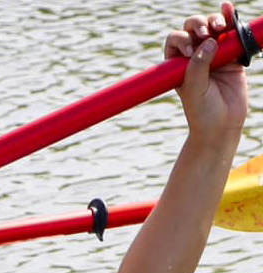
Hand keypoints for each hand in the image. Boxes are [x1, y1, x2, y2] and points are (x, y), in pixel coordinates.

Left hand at [165, 4, 248, 143]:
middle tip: (205, 34)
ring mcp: (214, 54)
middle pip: (193, 29)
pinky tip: (229, 10)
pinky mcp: (232, 54)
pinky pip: (232, 33)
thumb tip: (210, 40)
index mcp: (178, 65)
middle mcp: (194, 56)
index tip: (190, 51)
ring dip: (215, 20)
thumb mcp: (195, 90)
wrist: (222, 125)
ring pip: (212, 27)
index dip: (181, 40)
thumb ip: (199, 66)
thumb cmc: (202, 112)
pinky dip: (231, 19)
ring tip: (219, 27)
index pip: (175, 41)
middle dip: (198, 25)